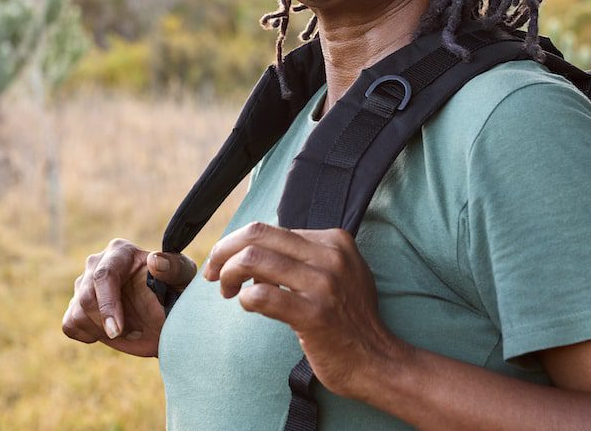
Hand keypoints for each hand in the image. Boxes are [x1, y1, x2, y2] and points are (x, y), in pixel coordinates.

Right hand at [62, 238, 196, 357]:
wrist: (166, 314)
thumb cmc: (176, 290)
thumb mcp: (183, 278)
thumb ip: (174, 268)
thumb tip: (154, 262)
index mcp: (120, 251)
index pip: (103, 275)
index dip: (107, 305)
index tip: (117, 331)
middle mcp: (96, 263)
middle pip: (86, 297)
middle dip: (106, 323)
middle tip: (132, 333)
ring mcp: (83, 284)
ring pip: (77, 314)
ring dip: (103, 331)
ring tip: (129, 328)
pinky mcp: (76, 305)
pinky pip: (69, 325)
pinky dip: (89, 335)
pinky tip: (110, 331)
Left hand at [202, 221, 409, 399]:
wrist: (377, 361)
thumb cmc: (350, 320)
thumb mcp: (341, 272)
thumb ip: (308, 256)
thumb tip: (259, 248)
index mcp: (335, 240)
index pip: (271, 229)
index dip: (239, 243)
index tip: (225, 262)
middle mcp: (330, 255)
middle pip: (257, 235)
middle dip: (224, 251)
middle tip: (213, 272)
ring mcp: (323, 284)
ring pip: (253, 259)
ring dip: (228, 274)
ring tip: (226, 291)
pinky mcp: (314, 314)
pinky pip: (261, 295)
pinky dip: (244, 298)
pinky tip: (246, 305)